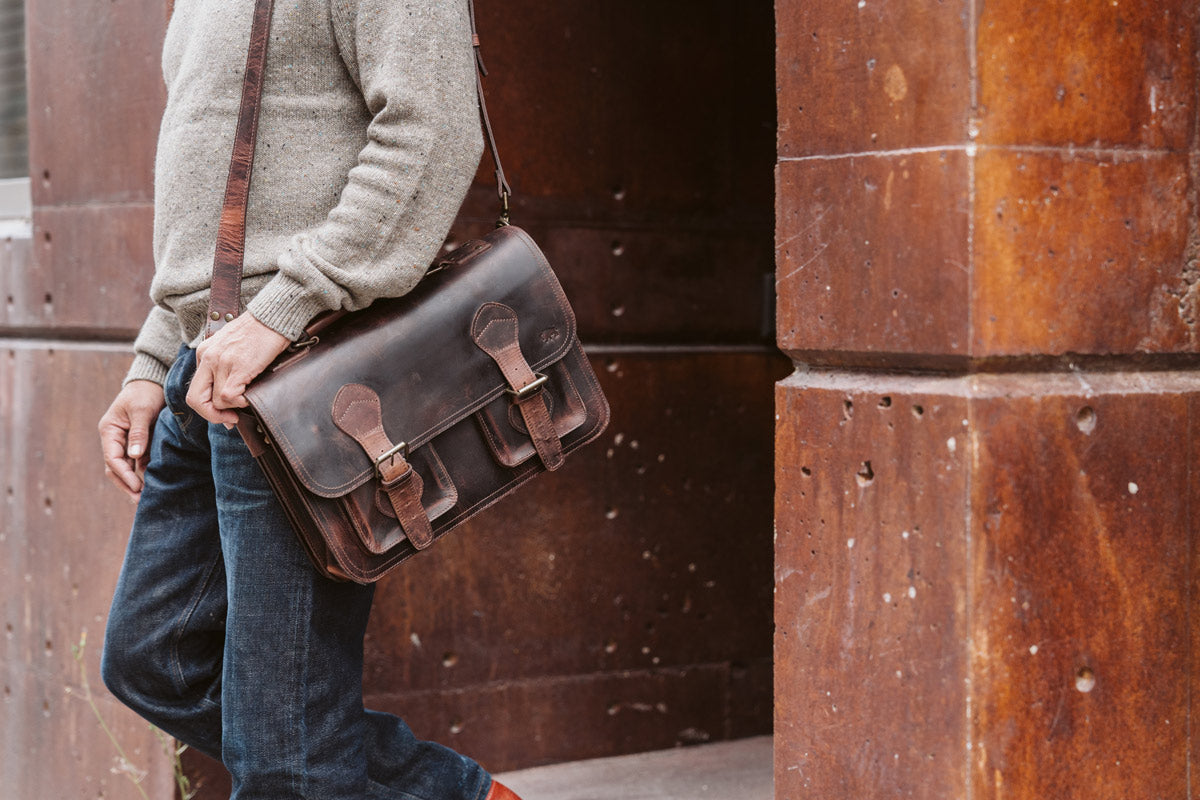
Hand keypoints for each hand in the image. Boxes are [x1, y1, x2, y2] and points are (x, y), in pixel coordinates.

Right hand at [98, 380, 165, 500]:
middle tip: (140, 500)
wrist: (154, 381)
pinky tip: (152, 484)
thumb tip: (134, 456)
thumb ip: (138, 432)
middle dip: (127, 484)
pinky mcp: (139, 442)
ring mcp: (126, 441)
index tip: (136, 487)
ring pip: (127, 467)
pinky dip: (143, 473)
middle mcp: (115, 438)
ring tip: (145, 497)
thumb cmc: (146, 393)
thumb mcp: (142, 410)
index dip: (124, 475)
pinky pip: (138, 462)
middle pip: (116, 468)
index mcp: (109, 430)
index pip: (112, 458)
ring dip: (134, 482)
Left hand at [186, 313, 291, 424]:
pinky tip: (250, 396)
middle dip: (211, 415)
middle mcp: (208, 357)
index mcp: (204, 353)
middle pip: (195, 399)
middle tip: (229, 419)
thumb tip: (229, 400)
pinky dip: (240, 402)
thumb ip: (226, 368)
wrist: (273, 316)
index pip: (196, 389)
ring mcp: (221, 362)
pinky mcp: (237, 367)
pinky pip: (229, 396)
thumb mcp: (234, 347)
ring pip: (216, 400)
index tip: (225, 413)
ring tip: (246, 402)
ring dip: (232, 407)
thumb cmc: (260, 332)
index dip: (208, 407)